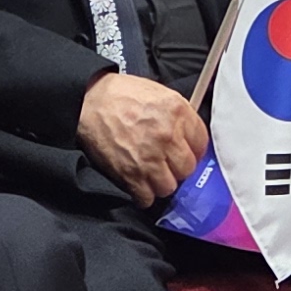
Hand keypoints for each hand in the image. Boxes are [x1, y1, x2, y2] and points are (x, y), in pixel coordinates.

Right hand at [77, 71, 209, 205]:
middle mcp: (167, 136)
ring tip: (151, 173)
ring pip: (169, 186)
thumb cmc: (120, 95)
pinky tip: (138, 182)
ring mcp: (150, 157)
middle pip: (188, 168)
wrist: (88, 101)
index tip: (186, 151)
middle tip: (167, 162)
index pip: (202, 143)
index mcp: (177, 112)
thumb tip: (189, 135)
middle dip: (177, 167)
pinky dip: (142, 194)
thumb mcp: (158, 92)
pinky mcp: (131, 174)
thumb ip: (179, 115)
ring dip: (160, 182)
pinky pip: (147, 197)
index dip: (193, 149)